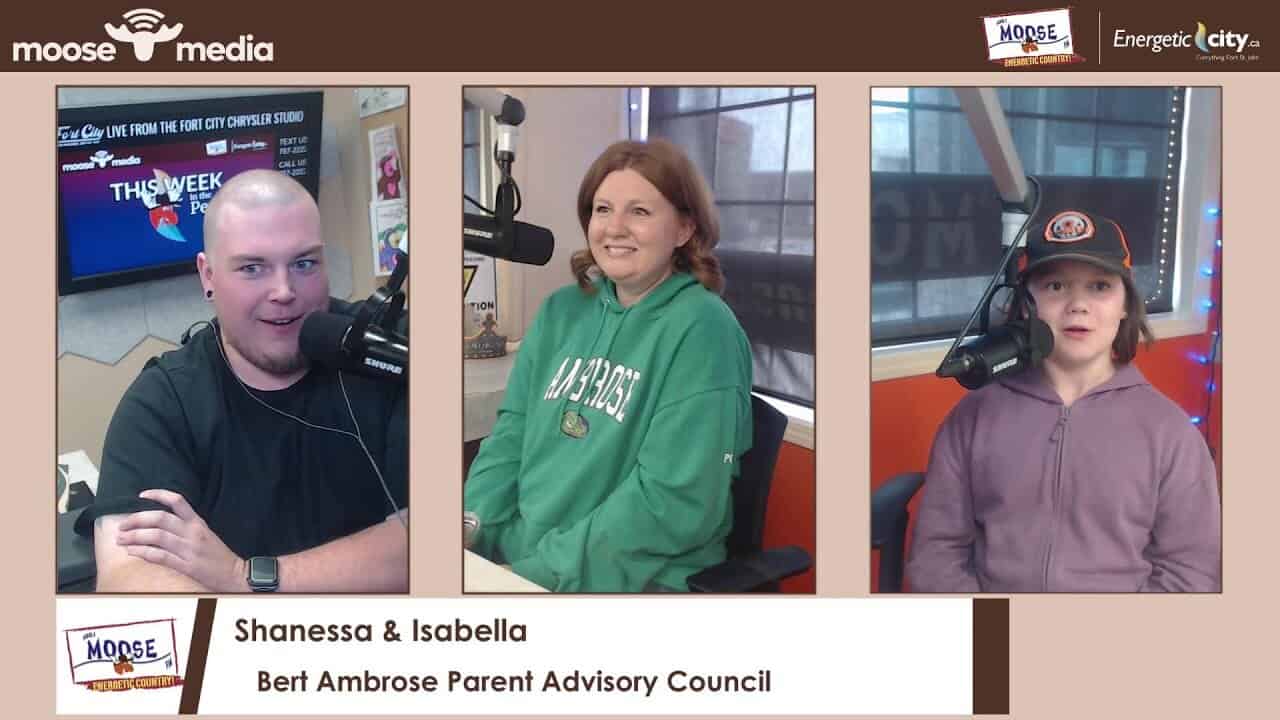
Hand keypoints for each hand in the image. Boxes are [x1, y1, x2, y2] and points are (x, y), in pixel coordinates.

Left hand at [116, 489, 247, 592]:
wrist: (235, 574)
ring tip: (121, 539)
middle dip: (136, 519)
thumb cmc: (218, 555)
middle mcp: (192, 532)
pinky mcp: (187, 566)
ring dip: (134, 536)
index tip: (142, 495)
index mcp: (198, 522)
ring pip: (156, 536)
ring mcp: (189, 549)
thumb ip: (185, 528)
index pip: (177, 501)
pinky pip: (160, 556)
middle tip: (122, 525)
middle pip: (160, 518)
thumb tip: (158, 524)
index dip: (158, 495)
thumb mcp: (205, 535)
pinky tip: (132, 552)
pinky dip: (143, 553)